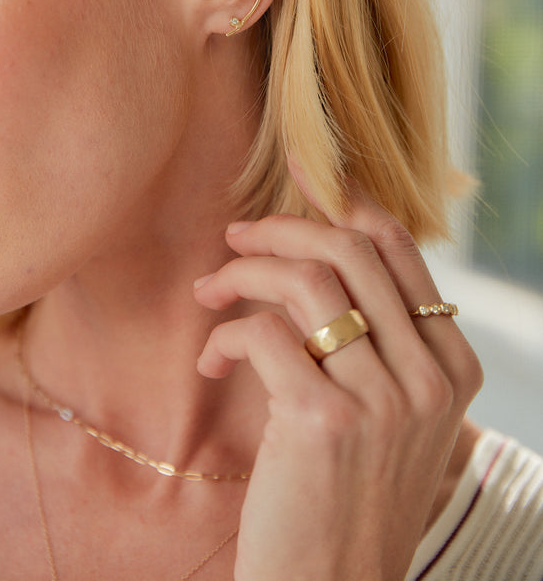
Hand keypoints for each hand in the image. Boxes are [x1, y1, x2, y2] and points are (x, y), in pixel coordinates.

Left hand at [194, 167, 482, 580]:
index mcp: (451, 366)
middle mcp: (427, 378)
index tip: (299, 171)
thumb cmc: (346, 492)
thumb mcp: (388, 413)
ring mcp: (381, 400)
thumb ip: (376, 339)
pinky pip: (262, 334)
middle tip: (237, 235)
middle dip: (281, 229)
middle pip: (350, 251)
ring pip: (305, 282)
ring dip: (244, 273)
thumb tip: (322, 249)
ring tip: (211, 291)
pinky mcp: (321, 421)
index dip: (343, 200)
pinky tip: (212, 358)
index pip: (398, 248)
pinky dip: (225, 333)